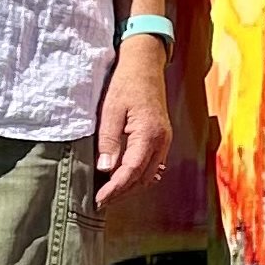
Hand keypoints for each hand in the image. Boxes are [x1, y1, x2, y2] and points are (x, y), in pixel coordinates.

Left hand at [94, 37, 171, 204]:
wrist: (145, 64)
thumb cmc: (126, 83)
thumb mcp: (110, 109)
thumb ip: (109, 141)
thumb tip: (106, 169)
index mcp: (149, 134)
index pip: (132, 171)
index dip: (116, 188)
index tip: (100, 198)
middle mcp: (161, 141)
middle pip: (143, 178)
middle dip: (122, 192)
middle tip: (101, 200)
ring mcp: (164, 141)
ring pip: (149, 175)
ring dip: (130, 186)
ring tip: (109, 192)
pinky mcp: (162, 138)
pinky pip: (153, 165)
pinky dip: (138, 176)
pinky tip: (124, 178)